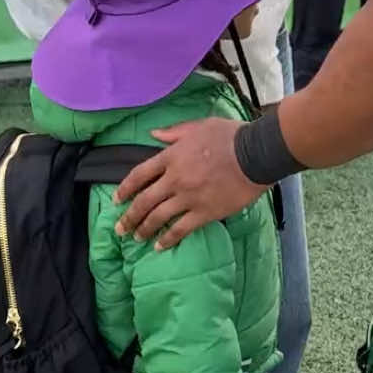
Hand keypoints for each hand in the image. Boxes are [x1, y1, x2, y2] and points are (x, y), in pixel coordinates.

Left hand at [114, 118, 264, 248]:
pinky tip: (159, 247)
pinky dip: (168, 239)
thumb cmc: (230, 136)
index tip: (116, 199)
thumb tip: (152, 134)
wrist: (256, 154)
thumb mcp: (199, 126)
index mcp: (171, 157)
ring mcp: (188, 198)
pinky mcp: (204, 213)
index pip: (139, 175)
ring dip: (144, 229)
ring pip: (158, 217)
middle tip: (120, 228)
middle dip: (129, 216)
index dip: (124, 188)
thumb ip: (174, 132)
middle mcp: (174, 179)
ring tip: (136, 238)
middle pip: (144, 201)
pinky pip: (180, 230)